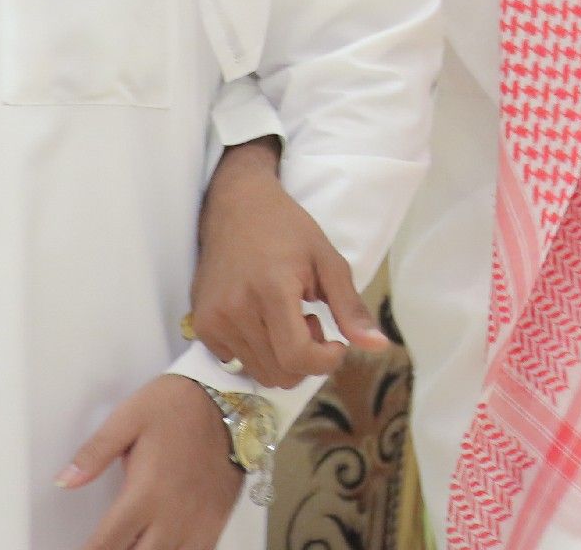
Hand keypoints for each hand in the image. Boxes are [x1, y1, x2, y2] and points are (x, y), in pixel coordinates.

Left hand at [62, 373, 243, 548]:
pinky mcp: (215, 522)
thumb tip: (65, 480)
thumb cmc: (179, 405)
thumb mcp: (130, 416)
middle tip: (106, 546)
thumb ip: (95, 452)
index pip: (107, 543)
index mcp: (145, 492)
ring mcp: (197, 523)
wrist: (230, 400)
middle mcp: (172, 515)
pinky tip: (162, 547)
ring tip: (132, 545)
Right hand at [188, 138, 390, 385]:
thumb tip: (378, 346)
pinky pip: (237, 363)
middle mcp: (236, 310)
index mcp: (271, 290)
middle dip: (307, 359)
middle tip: (310, 321)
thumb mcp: (328, 260)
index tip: (336, 341)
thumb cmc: (288, 229)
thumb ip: (351, 308)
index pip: (297, 357)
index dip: (326, 361)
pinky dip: (259, 353)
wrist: (236, 206)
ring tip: (287, 318)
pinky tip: (264, 320)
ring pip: (259, 373)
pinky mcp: (202, 325)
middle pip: (280, 374)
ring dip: (283, 357)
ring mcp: (213, 320)